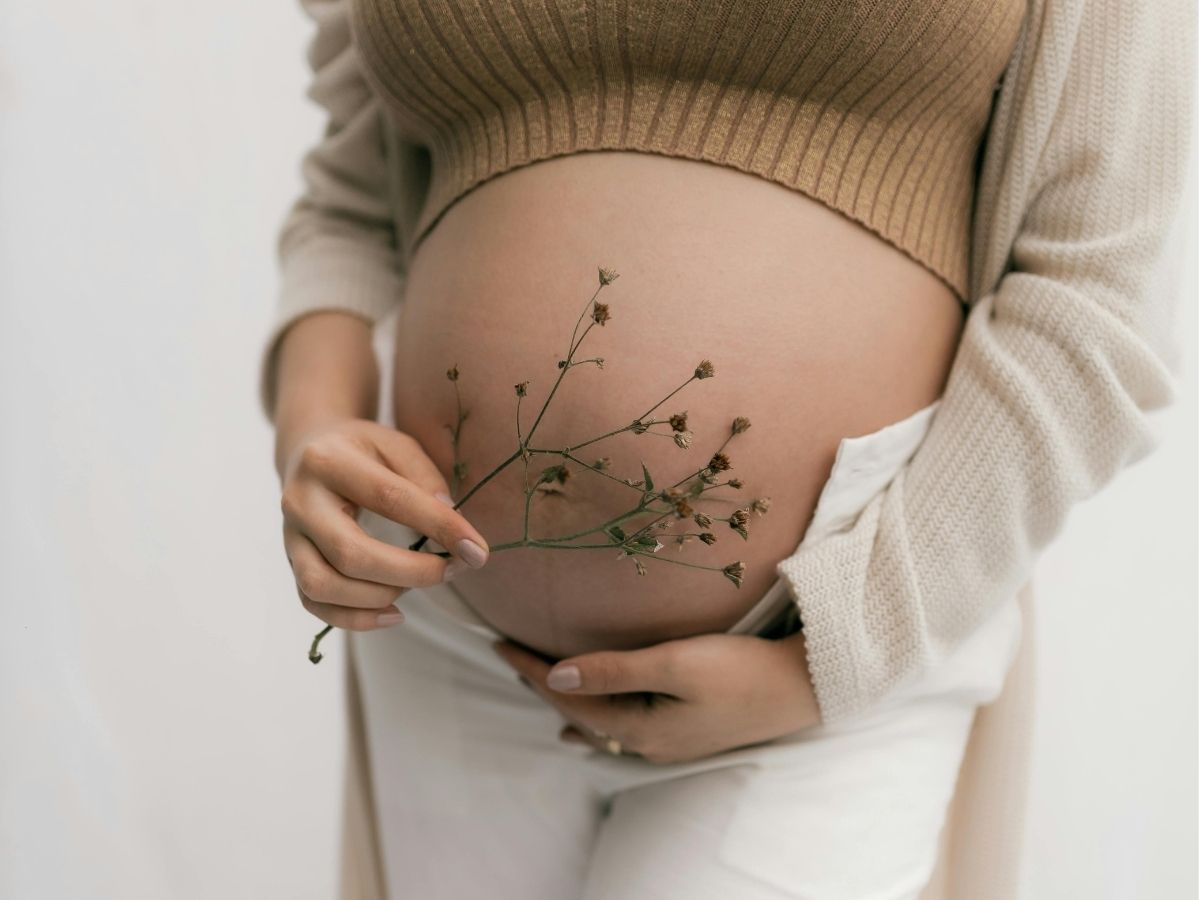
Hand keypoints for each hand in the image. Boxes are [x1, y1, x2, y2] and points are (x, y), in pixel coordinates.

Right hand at [278, 417, 490, 630]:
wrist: (308, 451)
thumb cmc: (363, 450)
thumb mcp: (397, 445)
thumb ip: (425, 478)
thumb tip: (454, 525)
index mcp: (328, 461)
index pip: (389, 499)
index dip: (438, 526)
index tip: (476, 549)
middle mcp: (300, 501)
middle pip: (350, 553)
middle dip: (410, 572)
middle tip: (450, 571)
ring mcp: (289, 536)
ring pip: (323, 586)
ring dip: (379, 597)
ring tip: (415, 587)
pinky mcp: (291, 563)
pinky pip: (313, 604)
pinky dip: (355, 619)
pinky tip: (394, 613)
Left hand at [491, 630, 821, 764]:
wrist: (802, 687)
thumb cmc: (740, 670)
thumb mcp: (673, 664)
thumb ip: (614, 671)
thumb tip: (556, 677)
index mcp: (639, 727)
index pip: (569, 698)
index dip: (532, 671)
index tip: (498, 644)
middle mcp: (647, 743)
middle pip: (580, 714)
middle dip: (543, 687)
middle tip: (509, 658)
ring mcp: (668, 741)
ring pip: (600, 725)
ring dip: (569, 705)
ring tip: (539, 691)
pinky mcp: (685, 731)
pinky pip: (623, 728)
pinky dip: (597, 719)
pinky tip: (592, 727)